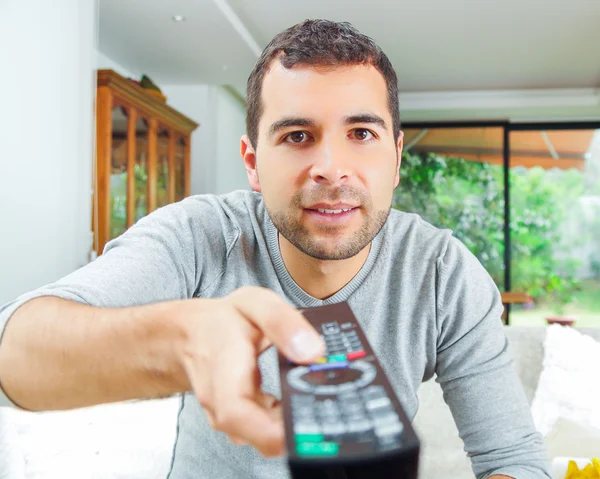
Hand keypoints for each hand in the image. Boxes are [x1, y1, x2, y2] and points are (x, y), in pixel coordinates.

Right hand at [174, 287, 324, 456]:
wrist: (189, 336)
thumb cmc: (220, 321)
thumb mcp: (253, 304)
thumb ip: (282, 322)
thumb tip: (314, 350)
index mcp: (224, 373)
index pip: (243, 417)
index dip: (277, 430)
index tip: (310, 423)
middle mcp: (222, 405)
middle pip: (262, 436)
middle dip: (299, 429)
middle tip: (328, 408)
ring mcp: (228, 418)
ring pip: (266, 438)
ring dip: (294, 426)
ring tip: (319, 401)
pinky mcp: (237, 423)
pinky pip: (264, 431)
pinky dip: (286, 422)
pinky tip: (302, 404)